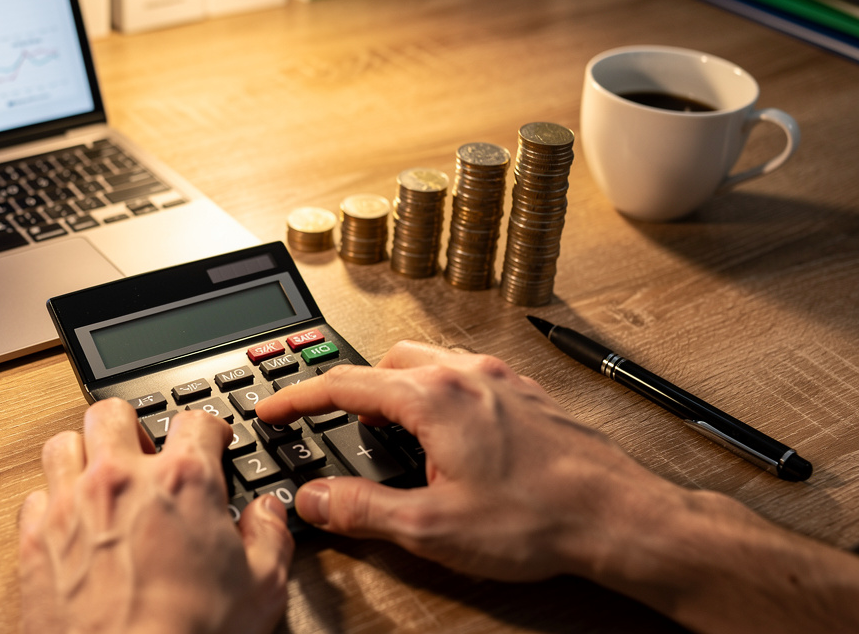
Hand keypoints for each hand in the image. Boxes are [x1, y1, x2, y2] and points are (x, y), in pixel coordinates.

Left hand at [17, 398, 294, 633]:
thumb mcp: (261, 588)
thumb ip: (269, 538)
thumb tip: (267, 514)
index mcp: (182, 481)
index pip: (195, 420)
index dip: (208, 430)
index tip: (211, 442)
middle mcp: (120, 480)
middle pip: (113, 413)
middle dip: (133, 427)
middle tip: (147, 452)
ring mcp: (71, 506)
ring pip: (63, 443)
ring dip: (83, 453)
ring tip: (101, 475)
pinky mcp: (35, 540)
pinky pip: (35, 496)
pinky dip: (51, 502)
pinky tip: (70, 521)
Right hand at [255, 340, 675, 581]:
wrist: (617, 516)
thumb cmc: (539, 517)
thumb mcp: (431, 527)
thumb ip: (362, 510)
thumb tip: (315, 498)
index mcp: (433, 400)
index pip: (342, 384)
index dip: (296, 397)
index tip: (272, 409)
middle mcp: (465, 377)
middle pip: (384, 364)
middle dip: (351, 391)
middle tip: (335, 426)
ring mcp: (499, 381)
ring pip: (427, 363)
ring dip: (396, 389)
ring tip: (389, 434)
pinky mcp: (525, 395)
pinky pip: (464, 375)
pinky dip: (436, 394)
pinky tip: (446, 433)